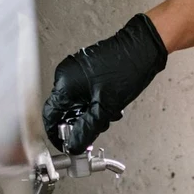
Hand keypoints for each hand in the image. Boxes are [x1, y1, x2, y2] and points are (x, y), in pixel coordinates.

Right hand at [41, 14, 167, 153]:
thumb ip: (87, 130)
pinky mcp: (87, 71)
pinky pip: (84, 94)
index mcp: (65, 83)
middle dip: (80, 124)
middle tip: (97, 128)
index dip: (57, 134)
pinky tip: (110, 104)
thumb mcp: (105, 107)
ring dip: (91, 115)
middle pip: (64, 111)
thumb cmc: (126, 69)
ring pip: (77, 104)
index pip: (50, 116)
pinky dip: (95, 104)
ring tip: (109, 113)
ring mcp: (76, 71)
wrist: (143, 49)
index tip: (67, 144)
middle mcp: (66, 75)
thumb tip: (74, 145)